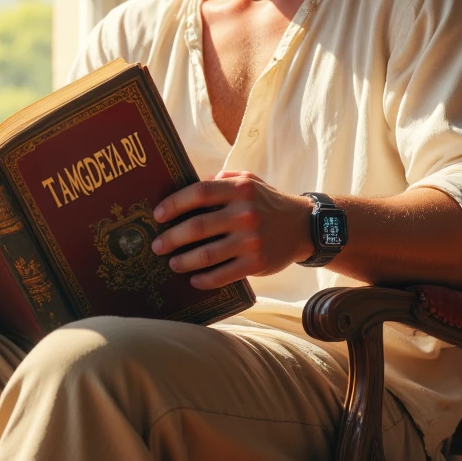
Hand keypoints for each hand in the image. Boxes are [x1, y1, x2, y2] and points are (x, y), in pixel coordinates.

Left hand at [152, 171, 311, 288]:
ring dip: (183, 261)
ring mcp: (251, 240)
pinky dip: (204, 280)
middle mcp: (245, 213)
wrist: (304, 226)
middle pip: (197, 226)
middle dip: (170, 238)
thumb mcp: (249, 180)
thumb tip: (186, 189)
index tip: (158, 215)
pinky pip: (223, 275)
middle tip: (157, 246)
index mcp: (240, 189)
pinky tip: (193, 279)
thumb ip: (221, 180)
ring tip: (172, 263)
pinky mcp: (257, 264)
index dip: (174, 204)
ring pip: (206, 254)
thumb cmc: (267, 202)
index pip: (199, 193)